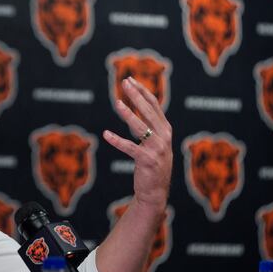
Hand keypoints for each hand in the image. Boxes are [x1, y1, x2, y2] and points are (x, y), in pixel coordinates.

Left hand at [102, 76, 172, 209]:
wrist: (156, 191)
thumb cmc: (152, 164)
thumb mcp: (155, 142)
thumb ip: (150, 126)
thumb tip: (136, 108)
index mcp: (166, 130)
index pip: (155, 105)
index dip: (143, 91)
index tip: (131, 80)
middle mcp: (164, 137)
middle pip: (149, 111)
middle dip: (136, 95)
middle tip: (124, 82)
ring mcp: (157, 149)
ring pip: (140, 127)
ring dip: (128, 114)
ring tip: (117, 103)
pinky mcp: (147, 161)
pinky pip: (130, 148)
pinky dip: (117, 141)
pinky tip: (106, 134)